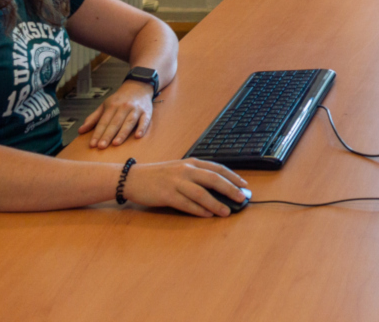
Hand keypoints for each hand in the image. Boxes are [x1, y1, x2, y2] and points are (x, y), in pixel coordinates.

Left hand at [79, 80, 153, 148]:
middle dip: (107, 135)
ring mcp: (136, 109)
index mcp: (112, 106)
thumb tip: (80, 130)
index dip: (97, 133)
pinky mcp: (147, 112)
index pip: (103, 122)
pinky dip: (142, 128)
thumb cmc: (120, 99)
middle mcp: (124, 107)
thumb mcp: (105, 105)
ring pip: (128, 122)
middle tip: (101, 147)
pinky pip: (144, 121)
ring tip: (115, 143)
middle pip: (115, 123)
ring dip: (122, 133)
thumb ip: (93, 118)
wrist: (138, 86)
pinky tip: (138, 136)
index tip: (92, 144)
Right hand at [121, 158, 249, 216]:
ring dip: (216, 204)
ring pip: (201, 193)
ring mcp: (176, 182)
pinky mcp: (166, 195)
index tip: (245, 185)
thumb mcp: (180, 168)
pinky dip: (199, 210)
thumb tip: (218, 187)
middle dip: (230, 189)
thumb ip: (196, 174)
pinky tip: (208, 215)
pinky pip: (186, 204)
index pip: (217, 168)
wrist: (133, 178)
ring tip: (227, 212)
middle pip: (213, 179)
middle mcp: (186, 170)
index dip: (233, 176)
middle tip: (242, 198)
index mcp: (191, 163)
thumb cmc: (158, 175)